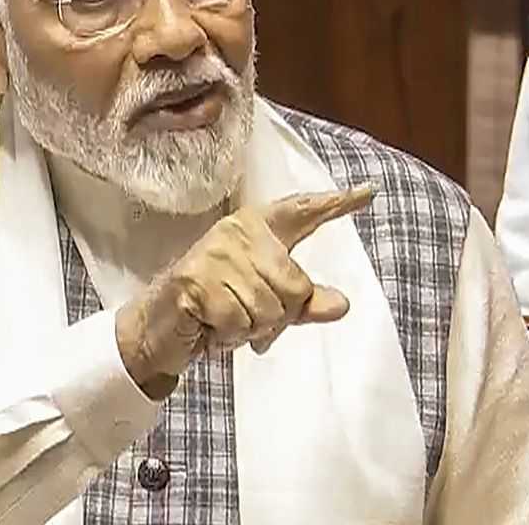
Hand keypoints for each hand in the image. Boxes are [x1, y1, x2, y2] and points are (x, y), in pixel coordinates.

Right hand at [116, 185, 375, 397]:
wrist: (160, 331)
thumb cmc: (217, 312)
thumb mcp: (266, 308)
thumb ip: (304, 304)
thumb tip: (343, 305)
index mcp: (258, 230)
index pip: (302, 212)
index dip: (335, 204)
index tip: (368, 192)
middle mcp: (239, 233)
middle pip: (295, 286)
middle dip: (277, 318)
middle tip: (247, 322)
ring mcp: (216, 254)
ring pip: (270, 309)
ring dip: (250, 330)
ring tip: (224, 321)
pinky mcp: (198, 281)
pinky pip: (241, 322)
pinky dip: (229, 337)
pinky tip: (210, 327)